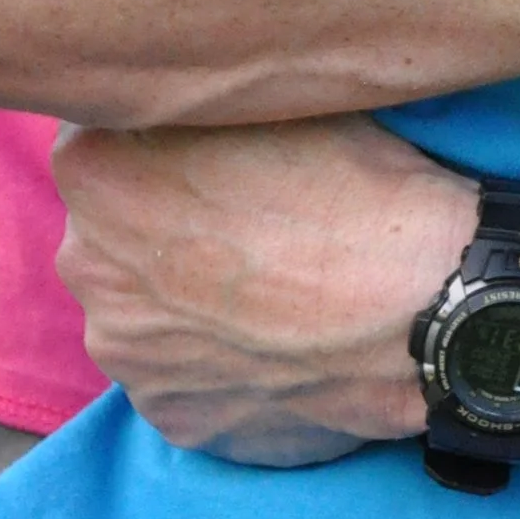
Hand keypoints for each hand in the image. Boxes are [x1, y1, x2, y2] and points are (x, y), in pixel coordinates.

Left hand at [56, 114, 465, 458]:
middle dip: (168, 229)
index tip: (222, 156)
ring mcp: (125, 353)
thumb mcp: (275, 99)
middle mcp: (87, 265)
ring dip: (192, 303)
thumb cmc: (361, 186)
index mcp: (95, 171)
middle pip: (116, 234)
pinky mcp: (171, 418)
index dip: (167, 146)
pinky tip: (283, 347)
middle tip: (257, 227)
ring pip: (148, 313)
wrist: (432, 309)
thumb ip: (203, 102)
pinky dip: (223, 365)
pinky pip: (186, 380)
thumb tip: (194, 104)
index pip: (104, 140)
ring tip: (278, 295)